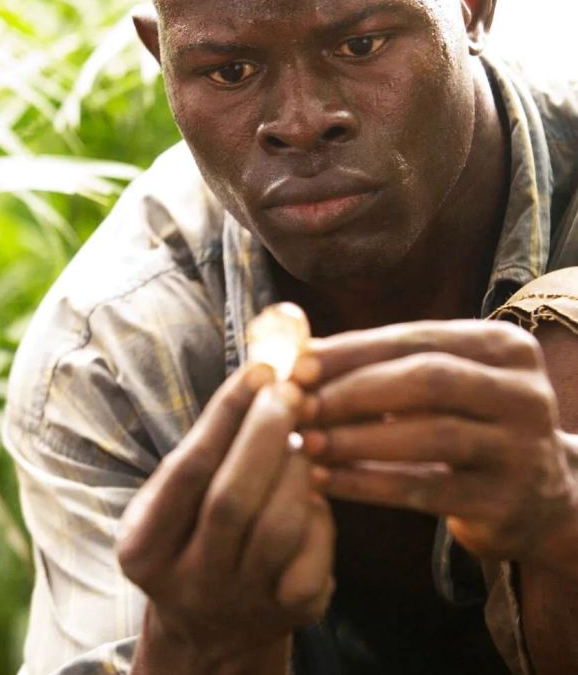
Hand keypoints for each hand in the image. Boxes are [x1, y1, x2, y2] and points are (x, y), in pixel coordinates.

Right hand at [116, 363, 333, 671]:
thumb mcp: (174, 500)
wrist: (211, 626)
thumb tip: (262, 377)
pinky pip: (315, 553)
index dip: (227, 415)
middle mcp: (187, 583)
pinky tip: (309, 493)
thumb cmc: (194, 534)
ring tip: (299, 439)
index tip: (259, 370)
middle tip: (289, 391)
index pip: (188, 470)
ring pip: (279, 526)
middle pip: (232, 500)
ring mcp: (241, 604)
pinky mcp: (291, 614)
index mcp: (144, 547)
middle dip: (266, 434)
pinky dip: (318, 513)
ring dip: (295, 469)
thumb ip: (207, 448)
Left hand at [300, 319, 577, 563]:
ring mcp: (520, 450)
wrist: (541, 498)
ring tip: (305, 442)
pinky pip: (423, 491)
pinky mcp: (503, 503)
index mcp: (505, 347)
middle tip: (299, 404)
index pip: (417, 338)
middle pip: (427, 380)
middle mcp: (523, 393)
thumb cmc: (470, 424)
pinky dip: (366, 484)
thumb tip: (301, 353)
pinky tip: (324, 480)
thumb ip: (387, 364)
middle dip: (353, 391)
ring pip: (429, 435)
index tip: (299, 364)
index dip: (353, 350)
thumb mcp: (447, 382)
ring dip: (355, 438)